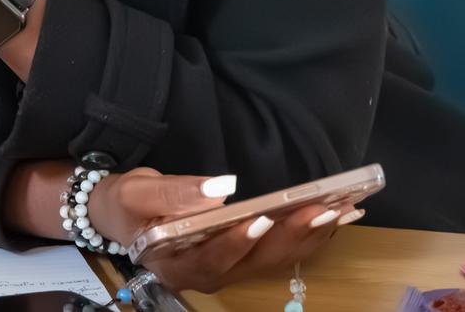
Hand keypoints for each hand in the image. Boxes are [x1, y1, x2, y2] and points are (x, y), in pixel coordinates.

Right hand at [88, 168, 354, 292]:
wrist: (124, 213)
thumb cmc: (125, 204)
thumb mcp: (136, 192)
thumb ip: (174, 193)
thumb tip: (221, 188)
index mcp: (174, 266)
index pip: (211, 260)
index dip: (237, 242)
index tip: (261, 219)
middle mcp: (206, 276)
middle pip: (253, 263)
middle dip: (290, 237)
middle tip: (321, 209)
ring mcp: (228, 270)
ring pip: (273, 259)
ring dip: (308, 236)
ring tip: (339, 209)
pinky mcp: (243, 259)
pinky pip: (279, 251)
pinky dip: (308, 234)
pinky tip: (335, 215)